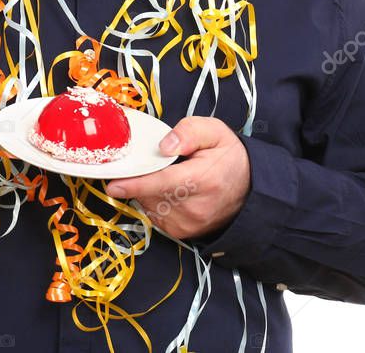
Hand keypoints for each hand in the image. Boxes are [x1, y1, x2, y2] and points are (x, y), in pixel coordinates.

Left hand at [104, 116, 250, 238]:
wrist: (250, 188)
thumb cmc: (228, 156)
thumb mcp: (214, 131)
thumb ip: (188, 132)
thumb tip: (164, 146)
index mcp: (203, 179)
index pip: (162, 183)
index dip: (135, 184)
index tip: (114, 184)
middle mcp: (195, 207)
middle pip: (151, 194)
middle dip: (141, 178)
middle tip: (146, 163)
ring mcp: (189, 224)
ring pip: (150, 206)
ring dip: (146, 191)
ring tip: (162, 175)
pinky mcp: (184, 233)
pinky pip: (155, 216)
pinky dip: (153, 202)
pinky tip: (165, 190)